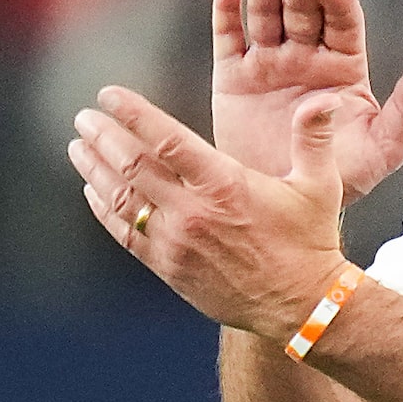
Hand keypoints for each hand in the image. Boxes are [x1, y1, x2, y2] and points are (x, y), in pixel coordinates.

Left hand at [72, 86, 349, 341]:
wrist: (302, 306)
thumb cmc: (310, 241)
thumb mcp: (319, 185)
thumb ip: (314, 137)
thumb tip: (325, 99)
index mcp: (224, 184)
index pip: (165, 139)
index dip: (132, 113)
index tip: (107, 96)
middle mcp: (193, 211)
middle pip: (131, 165)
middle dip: (103, 137)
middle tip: (84, 119)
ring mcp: (176, 242)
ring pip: (121, 199)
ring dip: (93, 170)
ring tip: (78, 148)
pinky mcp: (169, 268)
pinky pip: (125, 235)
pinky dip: (104, 209)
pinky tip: (92, 192)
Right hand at [210, 0, 402, 200]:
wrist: (287, 205)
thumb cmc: (344, 178)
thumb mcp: (382, 149)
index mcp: (344, 66)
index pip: (344, 26)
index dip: (340, 5)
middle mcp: (307, 56)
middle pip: (303, 13)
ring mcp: (269, 63)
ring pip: (266, 15)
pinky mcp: (233, 76)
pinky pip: (229, 36)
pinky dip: (228, 7)